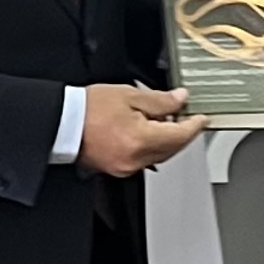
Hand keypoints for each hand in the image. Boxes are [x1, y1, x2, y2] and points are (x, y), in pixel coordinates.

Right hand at [78, 85, 202, 176]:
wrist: (62, 123)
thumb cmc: (87, 109)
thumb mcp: (128, 95)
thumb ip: (159, 100)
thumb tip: (179, 100)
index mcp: (140, 140)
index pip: (179, 136)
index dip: (194, 125)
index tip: (202, 117)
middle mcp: (135, 159)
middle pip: (172, 149)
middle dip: (182, 133)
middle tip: (187, 116)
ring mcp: (126, 167)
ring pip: (159, 155)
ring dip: (168, 140)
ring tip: (166, 120)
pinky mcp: (118, 168)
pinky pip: (144, 159)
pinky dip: (152, 146)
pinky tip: (149, 133)